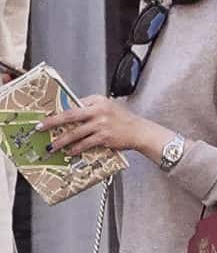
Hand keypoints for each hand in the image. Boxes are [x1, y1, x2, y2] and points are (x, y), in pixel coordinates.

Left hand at [42, 96, 159, 156]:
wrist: (140, 131)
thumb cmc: (122, 120)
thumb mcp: (107, 108)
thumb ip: (90, 109)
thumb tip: (68, 116)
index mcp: (98, 101)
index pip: (73, 104)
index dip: (58, 110)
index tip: (46, 116)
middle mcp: (99, 111)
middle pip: (70, 115)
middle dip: (52, 122)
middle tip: (40, 127)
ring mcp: (102, 124)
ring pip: (75, 132)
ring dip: (61, 140)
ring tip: (52, 146)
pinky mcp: (105, 137)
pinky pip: (85, 143)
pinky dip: (76, 148)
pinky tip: (70, 151)